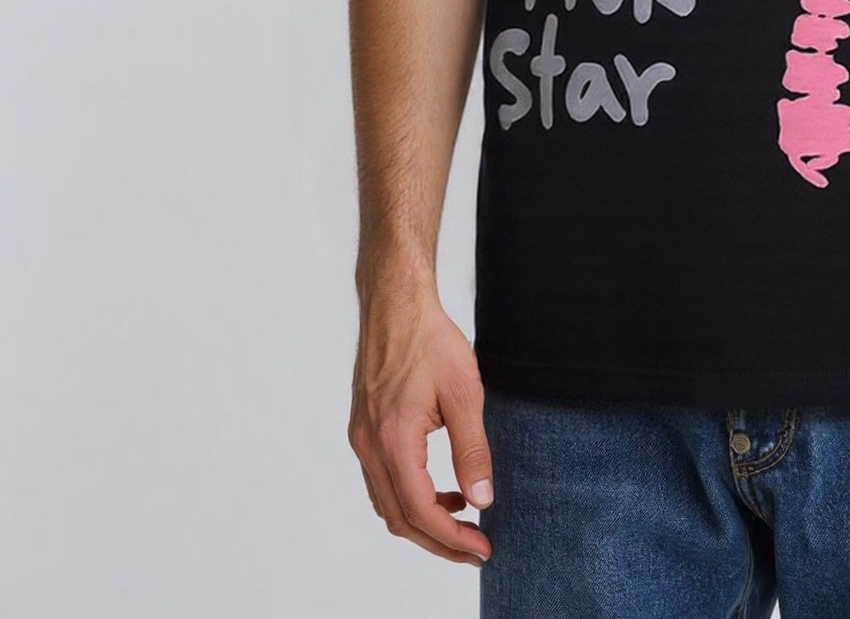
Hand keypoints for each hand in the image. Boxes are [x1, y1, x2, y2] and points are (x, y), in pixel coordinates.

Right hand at [348, 280, 493, 566]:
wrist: (396, 304)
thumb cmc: (431, 340)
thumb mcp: (464, 392)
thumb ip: (472, 450)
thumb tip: (482, 500)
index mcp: (393, 439)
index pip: (420, 511)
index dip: (452, 539)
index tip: (483, 550)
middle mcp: (370, 446)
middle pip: (400, 519)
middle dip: (439, 541)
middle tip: (476, 548)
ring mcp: (362, 439)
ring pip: (388, 504)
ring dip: (423, 522)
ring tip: (463, 521)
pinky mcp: (364, 430)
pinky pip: (382, 482)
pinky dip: (410, 497)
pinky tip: (441, 489)